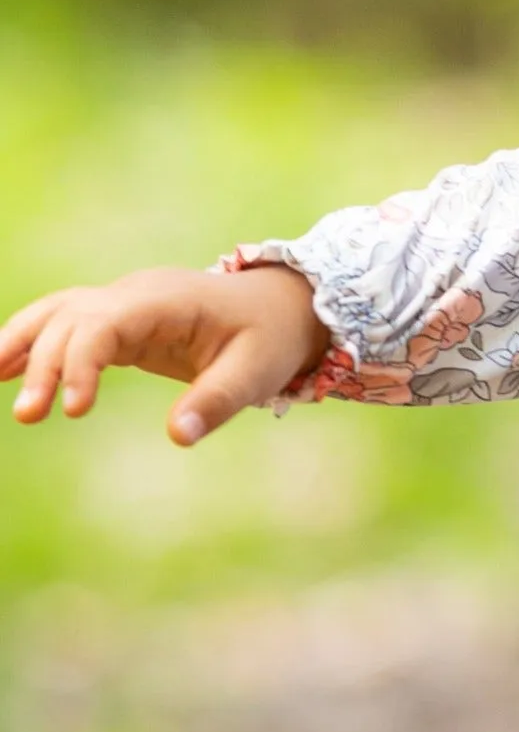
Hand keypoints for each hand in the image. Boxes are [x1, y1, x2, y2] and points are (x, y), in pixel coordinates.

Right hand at [3, 264, 331, 444]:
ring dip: (21, 343)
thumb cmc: (268, 339)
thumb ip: (217, 402)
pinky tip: (2, 369)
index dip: (81, 363)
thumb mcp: (255, 372)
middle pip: (70, 320)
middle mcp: (133, 294)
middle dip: (43, 365)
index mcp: (163, 300)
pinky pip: (67, 326)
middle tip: (28, 418)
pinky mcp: (119, 321)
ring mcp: (122, 303)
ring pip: (56, 313)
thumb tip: (178, 437)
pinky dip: (34, 343)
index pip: (103, 324)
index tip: (73, 410)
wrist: (278, 308)